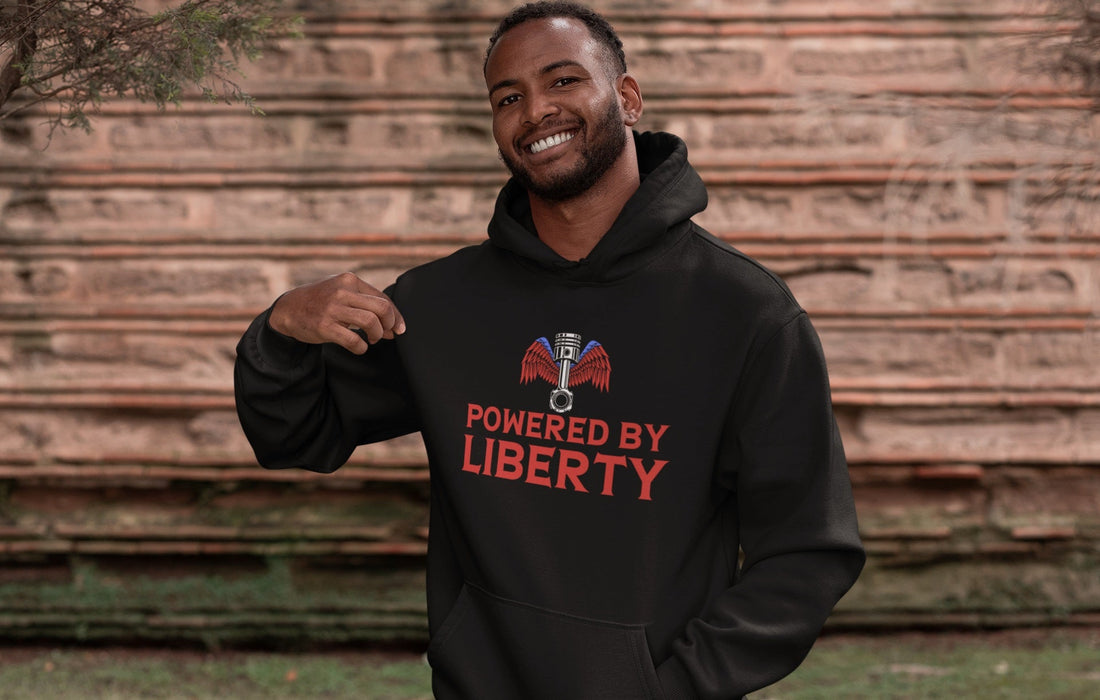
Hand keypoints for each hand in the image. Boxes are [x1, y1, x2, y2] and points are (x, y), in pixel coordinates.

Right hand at [268, 272, 405, 354]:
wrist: (289, 309)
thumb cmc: (321, 301)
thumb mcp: (341, 291)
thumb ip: (365, 304)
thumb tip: (393, 326)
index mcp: (349, 280)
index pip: (383, 298)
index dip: (396, 316)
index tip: (399, 328)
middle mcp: (342, 291)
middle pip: (381, 309)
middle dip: (389, 325)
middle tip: (386, 334)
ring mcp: (332, 309)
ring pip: (370, 322)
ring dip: (377, 335)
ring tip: (371, 339)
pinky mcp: (324, 326)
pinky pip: (353, 340)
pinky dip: (361, 347)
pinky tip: (359, 347)